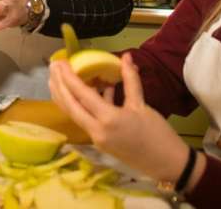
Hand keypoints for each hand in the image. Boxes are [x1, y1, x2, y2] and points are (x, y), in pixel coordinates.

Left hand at [48, 53, 197, 184]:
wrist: (167, 164)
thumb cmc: (157, 134)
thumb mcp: (142, 104)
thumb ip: (130, 80)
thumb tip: (125, 57)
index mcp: (108, 119)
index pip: (81, 95)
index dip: (68, 77)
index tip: (59, 62)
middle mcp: (96, 130)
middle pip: (69, 105)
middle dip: (58, 85)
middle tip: (53, 66)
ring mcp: (96, 138)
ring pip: (74, 114)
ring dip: (64, 95)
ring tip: (58, 77)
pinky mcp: (100, 141)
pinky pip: (85, 119)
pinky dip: (82, 105)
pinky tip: (87, 90)